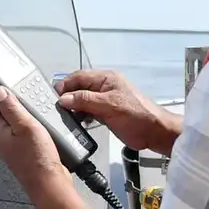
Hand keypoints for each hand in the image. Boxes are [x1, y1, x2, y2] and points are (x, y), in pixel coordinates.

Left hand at [0, 87, 72, 200]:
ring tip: (38, 112)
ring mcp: (16, 149)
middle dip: (14, 105)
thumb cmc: (37, 159)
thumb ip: (11, 107)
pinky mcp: (28, 154)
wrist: (50, 184)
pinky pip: (28, 136)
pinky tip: (45, 129)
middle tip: (26, 99)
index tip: (10, 89)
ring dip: (26, 117)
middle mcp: (5, 141)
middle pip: (4, 117)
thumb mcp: (25, 125)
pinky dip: (35, 129)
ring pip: (17, 126)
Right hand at [56, 69, 180, 153]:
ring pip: (82, 100)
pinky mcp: (106, 113)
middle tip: (57, 107)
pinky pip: (88, 111)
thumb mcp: (109, 105)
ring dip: (74, 107)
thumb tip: (64, 98)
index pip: (79, 76)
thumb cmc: (137, 115)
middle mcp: (104, 87)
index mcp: (106, 78)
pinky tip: (76, 122)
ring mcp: (105, 100)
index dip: (66, 85)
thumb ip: (85, 100)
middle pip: (79, 88)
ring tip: (65, 116)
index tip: (54, 96)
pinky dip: (81, 116)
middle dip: (68, 96)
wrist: (154, 132)